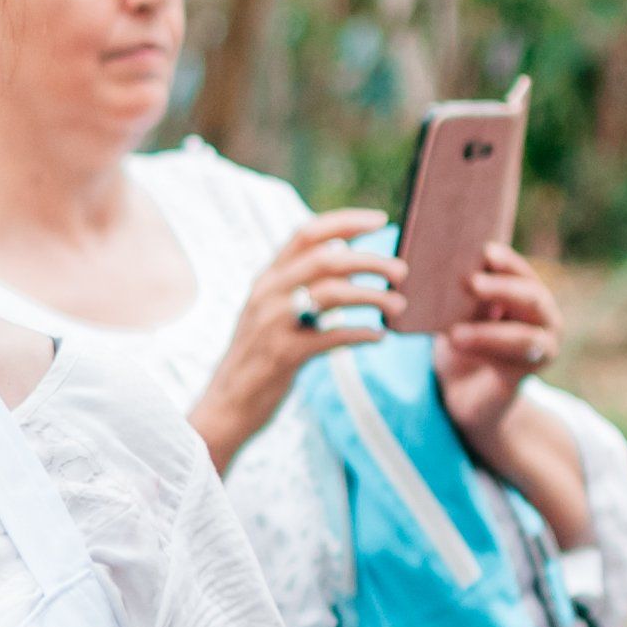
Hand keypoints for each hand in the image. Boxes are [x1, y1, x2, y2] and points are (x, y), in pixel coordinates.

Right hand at [190, 210, 394, 458]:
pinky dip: (361, 334)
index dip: (345, 222)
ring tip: (398, 305)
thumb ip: (299, 285)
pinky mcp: (284, 355)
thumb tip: (348, 258)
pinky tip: (379, 337)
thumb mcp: (270, 313)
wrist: (225, 406)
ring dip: (373, 296)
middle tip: (402, 271)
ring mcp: (273, 323)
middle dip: (371, 260)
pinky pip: (332, 336)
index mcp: (267, 279)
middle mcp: (267, 294)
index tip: (380, 220)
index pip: (306, 233)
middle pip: (327, 258)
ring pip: (333, 292)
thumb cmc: (257, 358)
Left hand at [430, 244, 563, 447]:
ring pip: (524, 337)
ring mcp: (542, 348)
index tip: (486, 251)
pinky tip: (457, 348)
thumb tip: (442, 268)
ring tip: (456, 332)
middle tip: (473, 283)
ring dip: (489, 333)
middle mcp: (544, 319)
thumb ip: (463, 295)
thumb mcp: (461, 312)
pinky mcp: (524, 375)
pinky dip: (483, 355)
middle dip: (503, 290)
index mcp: (528, 294)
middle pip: (532, 298)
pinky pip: (509, 363)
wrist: (466, 390)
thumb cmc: (463, 339)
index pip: (522, 272)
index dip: (507, 262)